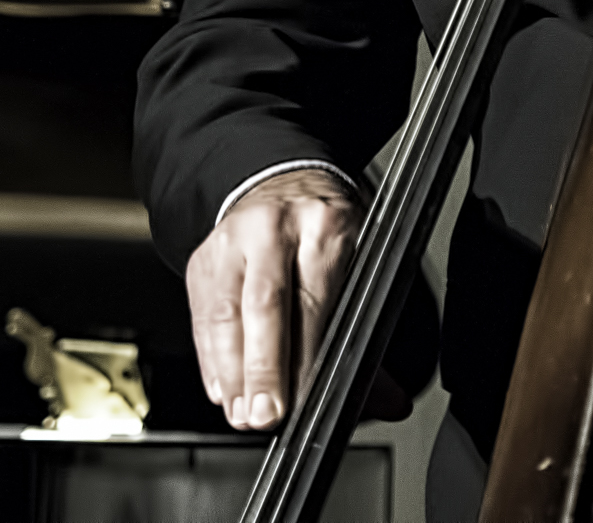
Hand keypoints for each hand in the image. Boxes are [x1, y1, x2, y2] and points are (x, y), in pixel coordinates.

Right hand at [186, 167, 364, 431]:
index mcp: (324, 225)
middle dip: (264, 366)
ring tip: (241, 412)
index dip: (305, 354)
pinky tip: (222, 388)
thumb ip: (365, 332)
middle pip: (265, 303)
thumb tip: (389, 401)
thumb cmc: (323, 229)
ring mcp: (232, 241)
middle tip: (266, 414)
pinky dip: (211, 359)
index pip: (313, 297)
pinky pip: (203, 317)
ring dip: (233, 372)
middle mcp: (274, 228)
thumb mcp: (356, 259)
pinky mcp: (202, 259)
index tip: (305, 399)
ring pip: (226, 313)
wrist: (279, 179)